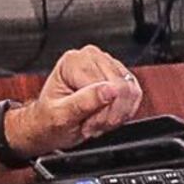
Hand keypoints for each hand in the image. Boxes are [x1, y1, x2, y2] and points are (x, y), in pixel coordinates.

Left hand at [0, 47, 147, 160]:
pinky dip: (124, 112)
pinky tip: (106, 116)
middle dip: (109, 115)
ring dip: (117, 115)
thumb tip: (110, 90)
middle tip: (92, 126)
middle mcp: (91, 57)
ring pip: (131, 91)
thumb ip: (84, 101)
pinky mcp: (118, 75)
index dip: (103, 113)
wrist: (48, 125)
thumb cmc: (48, 120)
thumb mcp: (61, 115)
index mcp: (74, 61)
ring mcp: (107, 64)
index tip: (88, 125)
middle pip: (122, 88)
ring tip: (97, 121)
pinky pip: (135, 94)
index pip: (108, 86)